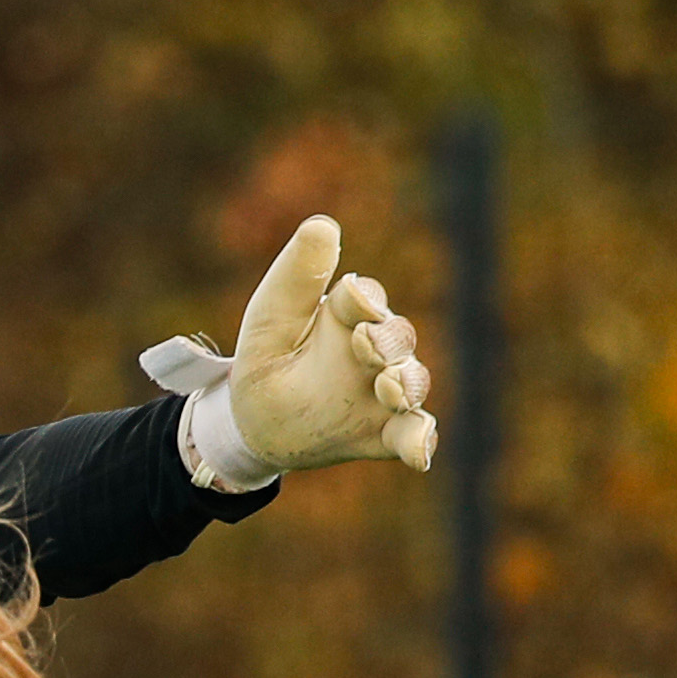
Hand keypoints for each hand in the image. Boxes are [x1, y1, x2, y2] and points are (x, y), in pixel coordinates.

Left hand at [176, 214, 436, 478]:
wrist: (255, 426)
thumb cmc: (268, 361)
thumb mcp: (270, 321)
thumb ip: (296, 279)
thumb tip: (321, 224)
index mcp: (348, 317)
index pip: (365, 300)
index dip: (364, 300)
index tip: (353, 299)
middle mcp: (375, 351)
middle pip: (397, 337)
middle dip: (387, 341)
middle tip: (367, 346)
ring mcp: (383, 392)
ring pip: (412, 382)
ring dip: (407, 384)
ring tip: (390, 389)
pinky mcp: (384, 432)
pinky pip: (410, 435)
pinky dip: (420, 441)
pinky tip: (421, 453)